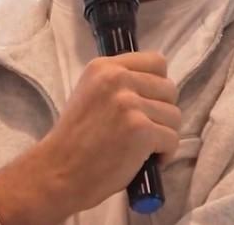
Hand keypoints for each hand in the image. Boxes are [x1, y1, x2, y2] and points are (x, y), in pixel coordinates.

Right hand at [0, 51, 180, 224]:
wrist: (59, 171)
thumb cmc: (75, 139)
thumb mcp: (89, 93)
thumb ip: (118, 83)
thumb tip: (155, 84)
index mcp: (104, 66)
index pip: (156, 62)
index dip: (158, 84)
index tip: (148, 102)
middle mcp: (117, 79)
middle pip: (169, 89)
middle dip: (163, 112)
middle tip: (145, 129)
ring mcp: (129, 103)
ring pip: (174, 115)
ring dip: (164, 134)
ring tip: (143, 147)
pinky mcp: (141, 130)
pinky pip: (172, 139)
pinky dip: (164, 154)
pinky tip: (145, 160)